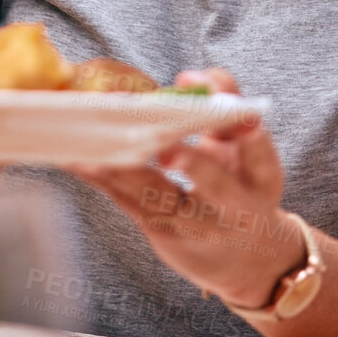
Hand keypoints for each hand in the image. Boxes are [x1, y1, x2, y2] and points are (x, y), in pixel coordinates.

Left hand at [69, 68, 304, 309]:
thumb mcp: (248, 148)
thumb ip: (226, 102)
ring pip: (158, 195)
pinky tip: (75, 157)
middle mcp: (235, 207)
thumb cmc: (243, 186)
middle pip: (217, 186)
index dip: (253, 138)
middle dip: (195, 167)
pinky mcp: (161, 232)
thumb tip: (191, 76)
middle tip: (169, 149)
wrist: (248, 260)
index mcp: (261, 180)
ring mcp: (196, 226)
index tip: (246, 119)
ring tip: (96, 144)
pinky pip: (127, 200)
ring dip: (124, 168)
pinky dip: (101, 177)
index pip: (262, 156)